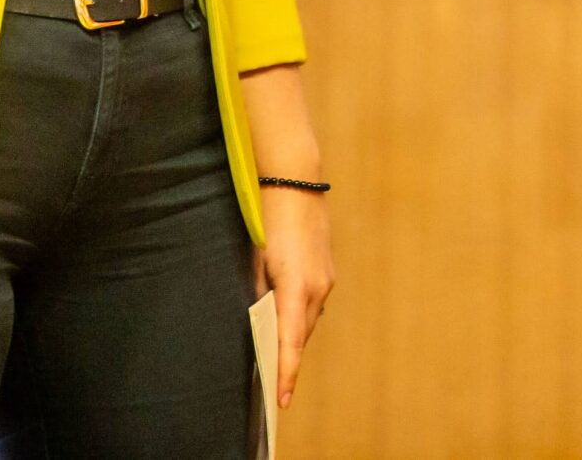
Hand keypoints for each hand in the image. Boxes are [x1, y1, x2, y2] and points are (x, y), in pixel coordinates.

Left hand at [253, 186, 334, 409]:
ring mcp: (326, 278)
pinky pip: (313, 303)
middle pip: (300, 335)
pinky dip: (299, 315)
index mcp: (297, 287)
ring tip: (274, 352)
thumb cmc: (267, 217)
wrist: (296, 180)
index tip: (281, 401)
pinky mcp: (327, 269)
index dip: (286, 373)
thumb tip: (257, 317)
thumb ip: (257, 291)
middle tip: (271, 384)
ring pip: (308, 319)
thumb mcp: (255, 258)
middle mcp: (318, 288)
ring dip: (292, 335)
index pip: (291, 342)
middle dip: (287, 358)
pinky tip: (285, 316)